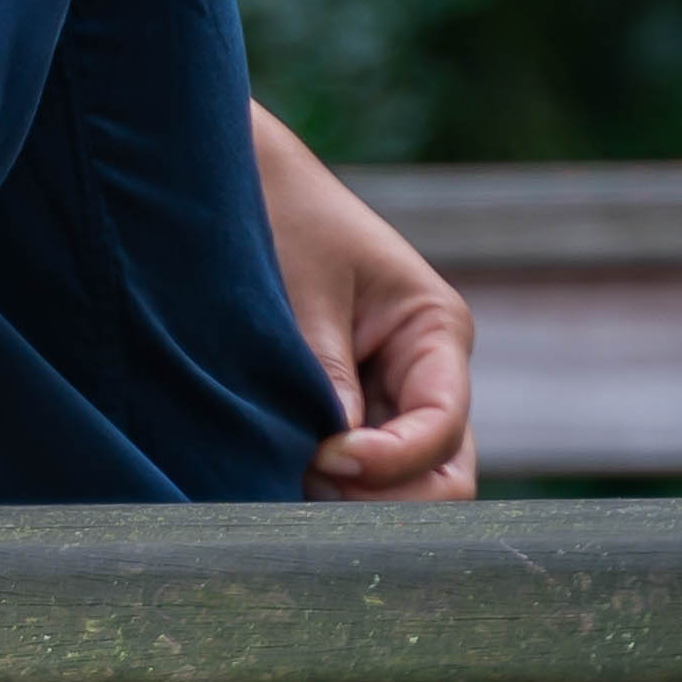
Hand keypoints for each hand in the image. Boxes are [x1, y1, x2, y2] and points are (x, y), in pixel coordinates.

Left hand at [248, 101, 475, 499]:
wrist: (238, 182)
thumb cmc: (278, 218)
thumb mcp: (302, 296)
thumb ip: (325, 377)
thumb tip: (335, 460)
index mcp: (434, 329)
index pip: (441, 426)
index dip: (392, 460)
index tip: (325, 457)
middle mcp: (427, 371)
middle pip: (443, 474)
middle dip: (384, 499)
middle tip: (305, 487)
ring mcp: (391, 396)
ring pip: (403, 484)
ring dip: (352, 500)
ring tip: (283, 482)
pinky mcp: (348, 409)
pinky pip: (356, 470)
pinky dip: (327, 488)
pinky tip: (278, 480)